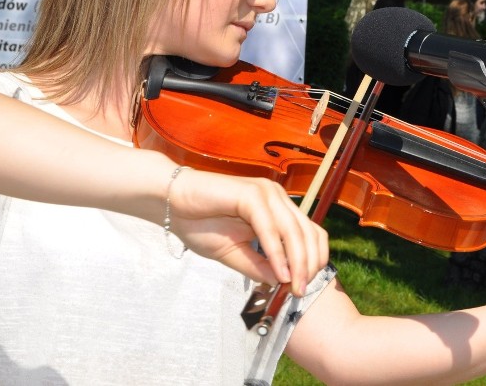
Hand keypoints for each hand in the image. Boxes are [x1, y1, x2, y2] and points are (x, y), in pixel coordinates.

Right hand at [167, 168, 328, 295]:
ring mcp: (266, 193)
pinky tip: (277, 272)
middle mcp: (277, 198)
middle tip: (300, 292)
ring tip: (291, 286)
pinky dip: (276, 252)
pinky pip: (270, 226)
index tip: (302, 287)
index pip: (311, 234)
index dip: (314, 261)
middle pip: (308, 233)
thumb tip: (283, 284)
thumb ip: (259, 266)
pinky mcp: (251, 193)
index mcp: (278, 209)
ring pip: (293, 230)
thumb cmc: (199, 224)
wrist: (170, 204)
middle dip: (308, 266)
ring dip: (296, 262)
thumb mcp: (235, 254)